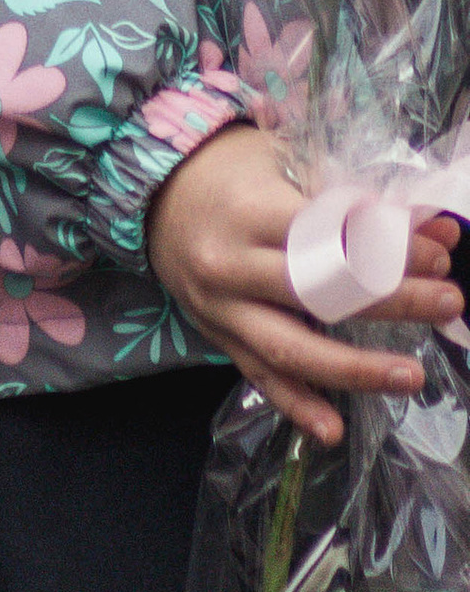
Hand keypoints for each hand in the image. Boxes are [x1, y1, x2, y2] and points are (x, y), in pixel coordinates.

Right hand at [147, 123, 462, 445]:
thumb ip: (354, 199)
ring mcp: (221, 310)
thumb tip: (435, 229)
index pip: (331, 236)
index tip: (440, 251)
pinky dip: (296, 407)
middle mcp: (231, 265)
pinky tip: (334, 430)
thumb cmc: (229, 168)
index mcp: (250, 212)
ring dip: (355, 368)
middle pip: (319, 293)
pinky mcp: (218, 337)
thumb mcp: (284, 162)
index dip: (389, 245)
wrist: (152, 192)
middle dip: (390, 299)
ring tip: (412, 376)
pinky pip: (260, 377)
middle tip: (449, 301)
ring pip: (291, 349)